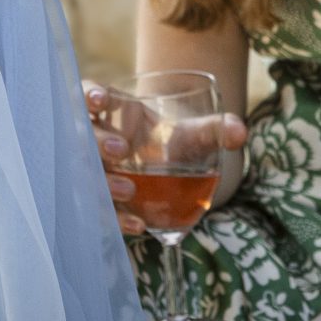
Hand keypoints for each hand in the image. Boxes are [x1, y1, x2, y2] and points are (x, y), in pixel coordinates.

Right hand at [82, 79, 246, 238]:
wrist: (168, 175)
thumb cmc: (172, 144)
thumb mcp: (191, 135)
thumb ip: (214, 130)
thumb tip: (239, 132)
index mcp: (112, 110)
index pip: (89, 94)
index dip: (88, 95)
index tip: (99, 100)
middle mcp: (97, 139)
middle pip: (81, 135)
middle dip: (96, 142)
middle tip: (121, 151)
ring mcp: (96, 171)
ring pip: (84, 173)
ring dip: (103, 182)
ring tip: (130, 191)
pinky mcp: (102, 201)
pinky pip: (100, 209)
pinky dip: (117, 219)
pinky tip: (139, 226)